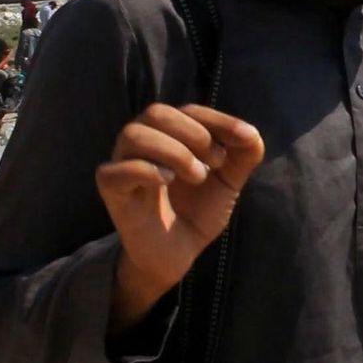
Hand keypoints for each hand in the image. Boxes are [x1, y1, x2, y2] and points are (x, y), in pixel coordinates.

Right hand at [97, 104, 263, 330]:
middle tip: (217, 161)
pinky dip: (146, 170)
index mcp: (169, 133)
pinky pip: (115, 170)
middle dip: (194, 133)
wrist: (179, 252)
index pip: (190, 111)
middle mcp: (142, 141)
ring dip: (173, 151)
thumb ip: (244, 154)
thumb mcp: (230, 180)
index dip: (219, 120)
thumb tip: (250, 133)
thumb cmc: (199, 209)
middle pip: (157, 113)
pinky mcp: (111, 190)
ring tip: (197, 176)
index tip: (245, 138)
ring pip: (134, 134)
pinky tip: (169, 181)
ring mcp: (122, 163)